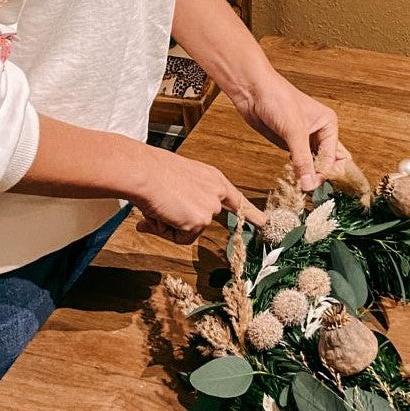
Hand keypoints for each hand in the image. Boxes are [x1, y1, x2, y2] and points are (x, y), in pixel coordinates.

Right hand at [129, 148, 265, 244]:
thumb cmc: (153, 171)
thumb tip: (149, 225)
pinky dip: (167, 230)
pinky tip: (162, 213)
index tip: (265, 223)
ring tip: (160, 205)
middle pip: (202, 221)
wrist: (144, 172)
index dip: (251, 213)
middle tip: (162, 206)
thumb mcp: (177, 181)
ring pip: (189, 231)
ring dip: (170, 224)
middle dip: (180, 220)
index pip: (237, 200)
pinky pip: (181, 238)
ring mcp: (211, 208)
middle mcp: (218, 193)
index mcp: (214, 179)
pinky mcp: (200, 221)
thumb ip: (178, 201)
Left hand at [230, 70, 347, 190]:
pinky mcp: (290, 144)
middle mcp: (320, 133)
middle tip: (310, 187)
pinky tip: (293, 178)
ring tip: (301, 186)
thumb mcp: (293, 131)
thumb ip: (303, 160)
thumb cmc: (277, 99)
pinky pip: (300, 164)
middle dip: (322, 176)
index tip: (314, 184)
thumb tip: (310, 185)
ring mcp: (305, 140)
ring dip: (309, 176)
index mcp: (328, 125)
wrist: (252, 91)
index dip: (327, 172)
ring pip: (314, 165)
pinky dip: (298, 173)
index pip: (335, 157)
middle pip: (329, 162)